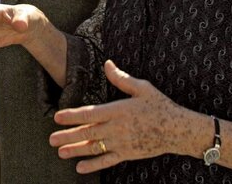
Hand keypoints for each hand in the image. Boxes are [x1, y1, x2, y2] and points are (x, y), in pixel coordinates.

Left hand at [49, 60, 187, 172]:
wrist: (179, 130)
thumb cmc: (160, 106)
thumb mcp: (142, 88)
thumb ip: (121, 78)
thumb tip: (107, 63)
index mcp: (119, 110)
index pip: (90, 113)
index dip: (72, 116)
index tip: (57, 117)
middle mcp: (118, 128)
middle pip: (88, 132)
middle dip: (68, 136)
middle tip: (51, 139)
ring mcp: (122, 143)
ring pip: (94, 148)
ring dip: (76, 150)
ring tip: (60, 152)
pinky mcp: (128, 154)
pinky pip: (107, 160)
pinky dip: (93, 165)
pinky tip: (79, 167)